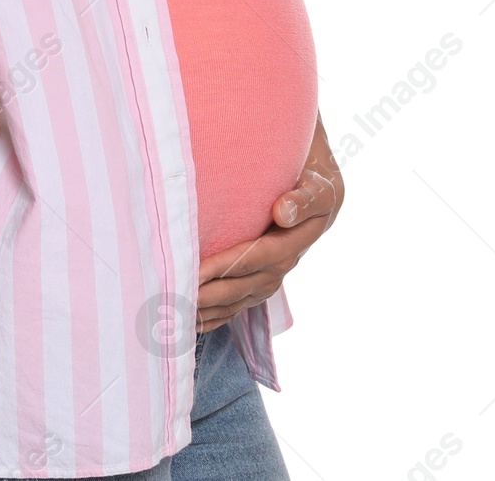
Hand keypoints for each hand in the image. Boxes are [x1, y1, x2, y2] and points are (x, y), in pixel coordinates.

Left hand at [195, 118, 342, 333]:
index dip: (228, 265)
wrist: (317, 177)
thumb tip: (283, 212)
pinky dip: (218, 315)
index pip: (260, 255)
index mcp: (303, 235)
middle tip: (176, 296)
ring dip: (211, 308)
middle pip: (247, 283)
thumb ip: (305, 196)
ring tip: (177, 313)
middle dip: (211, 292)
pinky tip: (193, 324)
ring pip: (243, 297)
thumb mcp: (319, 180)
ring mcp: (277, 271)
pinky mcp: (265, 275)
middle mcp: (289, 259)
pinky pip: (242, 302)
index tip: (197, 271)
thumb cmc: (312, 170)